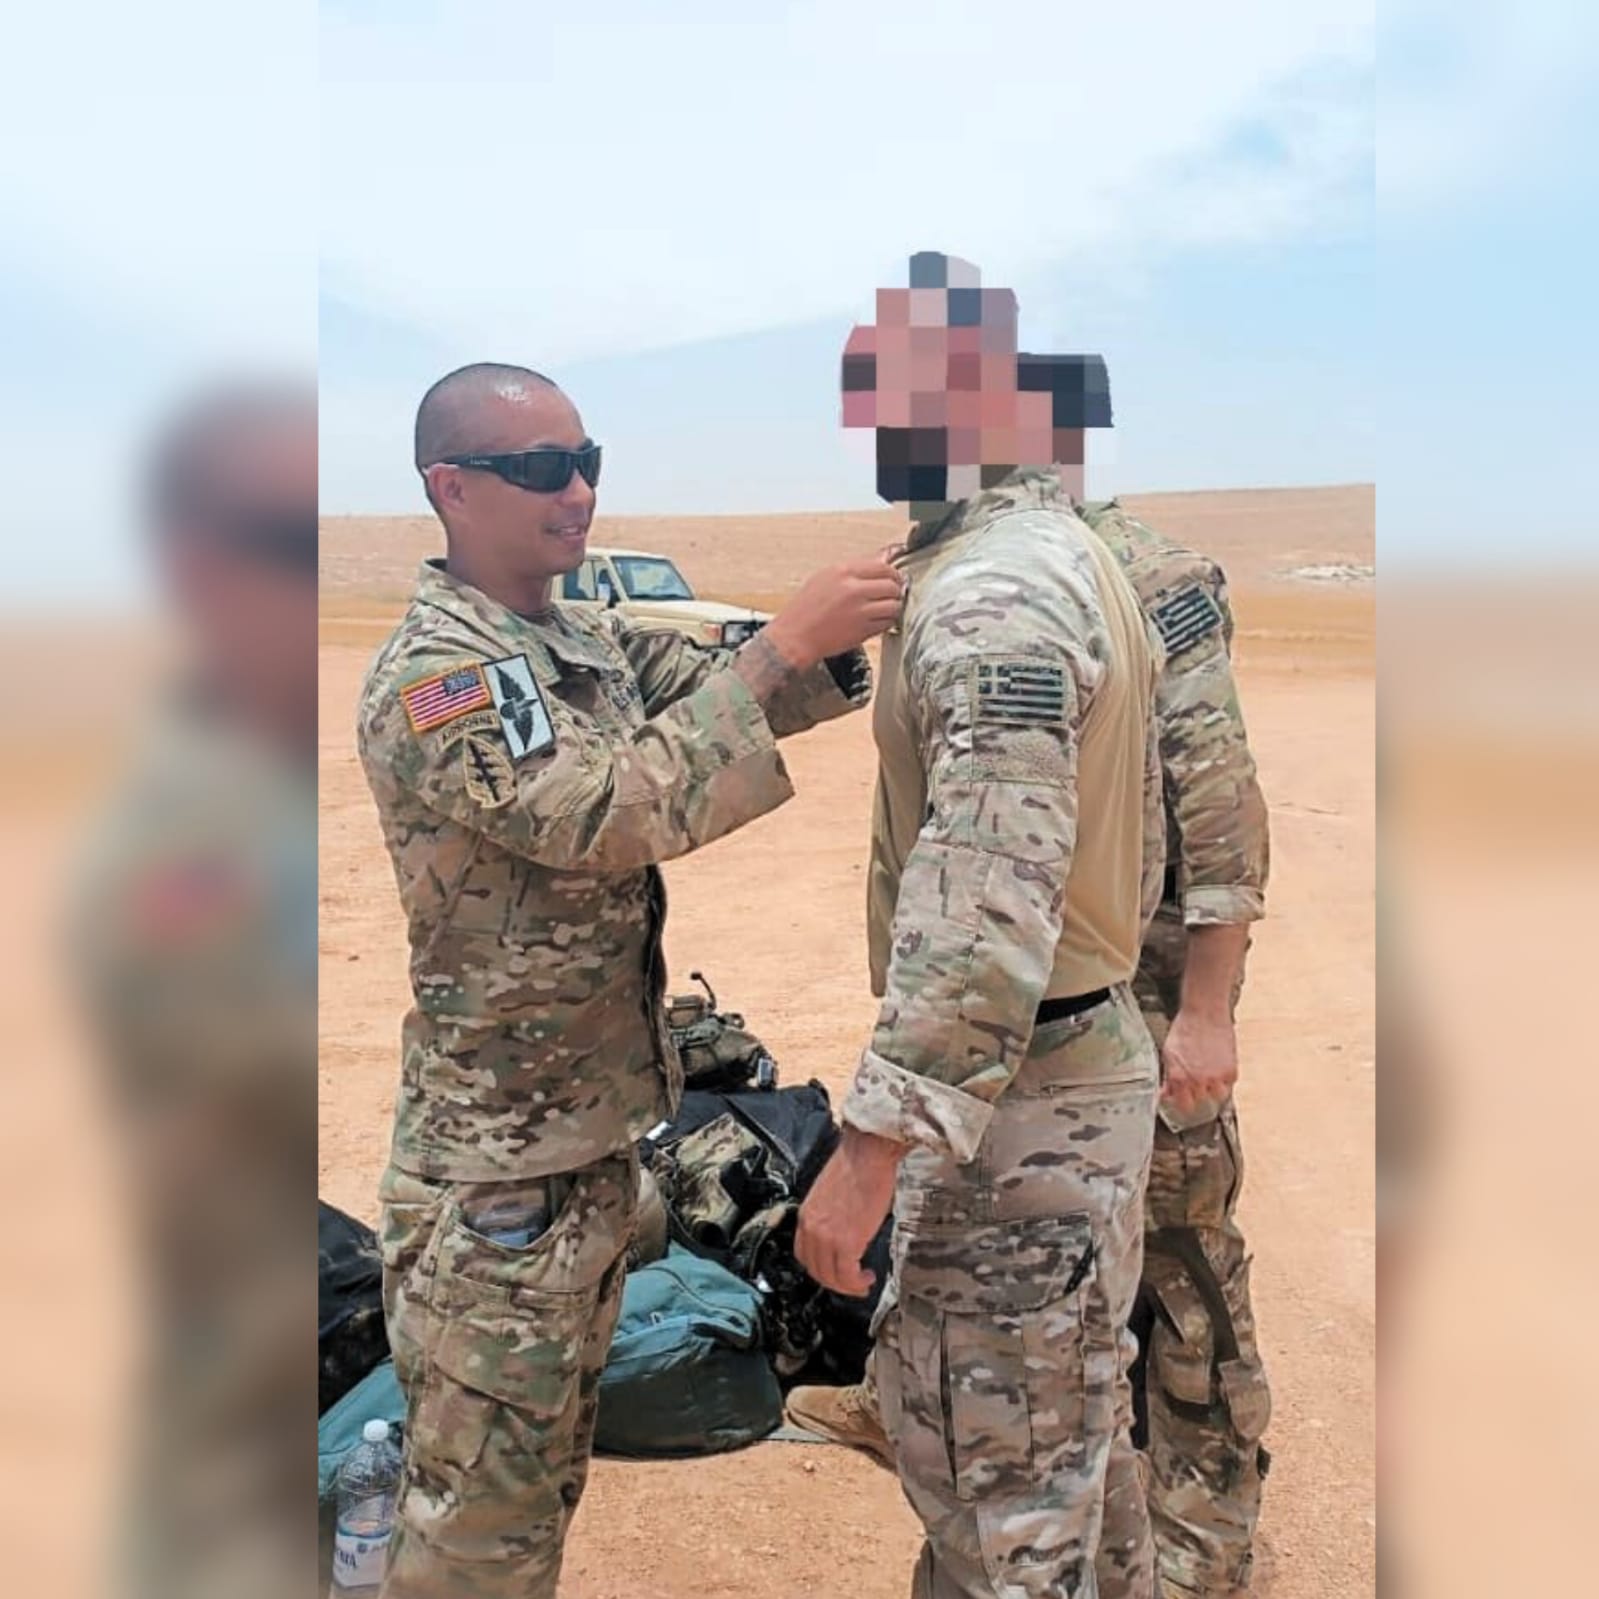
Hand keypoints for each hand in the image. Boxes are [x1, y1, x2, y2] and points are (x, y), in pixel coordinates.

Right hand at [763, 557, 905, 670]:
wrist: (794, 637)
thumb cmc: (803, 611)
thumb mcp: (824, 579)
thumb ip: (853, 571)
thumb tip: (879, 560)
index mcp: (843, 572)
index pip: (882, 566)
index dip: (892, 574)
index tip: (893, 578)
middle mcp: (853, 589)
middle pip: (892, 585)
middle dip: (895, 591)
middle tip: (892, 595)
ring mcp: (860, 611)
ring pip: (893, 606)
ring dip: (893, 608)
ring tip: (884, 610)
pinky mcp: (863, 630)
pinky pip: (886, 624)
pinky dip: (886, 623)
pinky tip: (876, 622)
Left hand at [795, 1127, 902, 1295]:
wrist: (868, 1155)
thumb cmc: (858, 1166)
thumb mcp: (832, 1195)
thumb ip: (831, 1216)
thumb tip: (844, 1230)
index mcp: (807, 1216)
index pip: (804, 1254)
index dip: (820, 1268)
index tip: (836, 1271)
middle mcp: (811, 1228)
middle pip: (815, 1270)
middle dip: (835, 1282)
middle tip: (853, 1283)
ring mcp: (826, 1237)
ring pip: (831, 1277)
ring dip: (848, 1286)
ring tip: (863, 1283)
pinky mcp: (846, 1242)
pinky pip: (847, 1275)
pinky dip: (857, 1283)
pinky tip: (868, 1277)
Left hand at [1160, 1007, 1237, 1115]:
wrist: (1205, 1013)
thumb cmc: (1185, 1029)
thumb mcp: (1168, 1053)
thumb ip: (1168, 1077)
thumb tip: (1166, 1094)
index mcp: (1180, 1078)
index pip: (1183, 1107)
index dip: (1182, 1105)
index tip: (1182, 1102)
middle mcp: (1198, 1081)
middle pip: (1200, 1103)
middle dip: (1196, 1096)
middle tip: (1194, 1085)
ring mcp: (1217, 1077)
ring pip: (1217, 1097)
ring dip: (1212, 1091)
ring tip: (1207, 1078)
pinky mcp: (1231, 1071)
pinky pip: (1229, 1085)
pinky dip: (1224, 1081)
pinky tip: (1217, 1069)